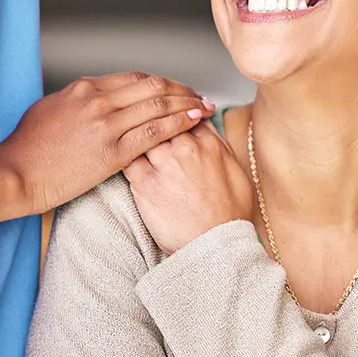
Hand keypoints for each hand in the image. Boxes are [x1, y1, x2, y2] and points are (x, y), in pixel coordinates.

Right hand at [0, 72, 214, 214]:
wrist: (14, 174)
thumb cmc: (26, 149)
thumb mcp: (50, 110)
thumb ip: (77, 102)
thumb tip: (94, 99)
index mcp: (83, 89)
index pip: (134, 78)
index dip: (161, 82)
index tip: (176, 88)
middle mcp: (97, 100)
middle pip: (152, 85)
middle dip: (180, 89)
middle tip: (197, 95)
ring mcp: (106, 124)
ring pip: (158, 104)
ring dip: (186, 103)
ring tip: (204, 106)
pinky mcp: (112, 151)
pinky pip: (155, 132)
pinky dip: (179, 123)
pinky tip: (194, 121)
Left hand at [123, 121, 253, 254]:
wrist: (215, 246)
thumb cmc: (228, 215)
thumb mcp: (236, 172)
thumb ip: (219, 145)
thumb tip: (207, 124)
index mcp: (209, 144)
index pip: (185, 111)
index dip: (175, 111)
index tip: (169, 113)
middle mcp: (186, 149)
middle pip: (162, 117)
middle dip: (153, 116)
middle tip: (145, 121)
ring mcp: (164, 164)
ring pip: (142, 132)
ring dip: (135, 131)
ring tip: (129, 136)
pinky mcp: (144, 183)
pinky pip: (127, 156)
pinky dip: (123, 152)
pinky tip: (120, 154)